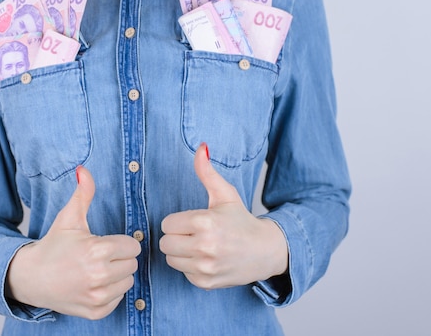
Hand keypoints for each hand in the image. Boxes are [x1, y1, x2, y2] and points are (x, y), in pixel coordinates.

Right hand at [5, 166, 140, 319]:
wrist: (31, 278)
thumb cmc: (54, 246)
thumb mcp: (69, 218)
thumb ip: (83, 194)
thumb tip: (84, 170)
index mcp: (96, 251)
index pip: (133, 246)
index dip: (120, 242)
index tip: (104, 243)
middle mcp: (99, 276)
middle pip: (133, 264)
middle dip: (119, 258)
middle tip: (98, 257)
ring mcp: (97, 296)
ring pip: (128, 282)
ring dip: (116, 276)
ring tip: (95, 270)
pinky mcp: (95, 311)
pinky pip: (119, 300)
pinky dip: (110, 293)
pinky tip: (93, 285)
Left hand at [159, 143, 287, 289]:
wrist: (266, 251)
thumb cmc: (241, 220)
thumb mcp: (225, 194)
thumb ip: (207, 172)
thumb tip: (201, 147)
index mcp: (205, 222)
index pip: (167, 224)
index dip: (178, 221)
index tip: (193, 221)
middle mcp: (204, 246)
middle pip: (165, 243)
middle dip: (176, 237)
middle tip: (194, 234)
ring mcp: (206, 267)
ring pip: (171, 259)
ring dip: (181, 253)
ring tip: (200, 246)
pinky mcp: (206, 282)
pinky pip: (183, 273)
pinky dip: (191, 267)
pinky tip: (207, 259)